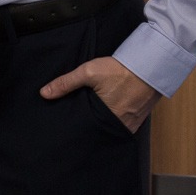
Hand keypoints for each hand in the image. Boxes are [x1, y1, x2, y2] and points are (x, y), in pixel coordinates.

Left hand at [40, 56, 158, 131]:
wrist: (151, 64)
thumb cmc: (121, 69)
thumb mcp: (89, 72)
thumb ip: (65, 83)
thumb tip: (44, 93)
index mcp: (108, 119)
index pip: (87, 130)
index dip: (77, 128)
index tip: (67, 126)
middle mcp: (121, 125)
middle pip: (99, 131)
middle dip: (88, 127)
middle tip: (77, 122)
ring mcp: (132, 123)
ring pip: (111, 128)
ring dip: (102, 123)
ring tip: (90, 117)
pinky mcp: (139, 118)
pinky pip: (123, 123)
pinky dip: (114, 119)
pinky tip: (107, 112)